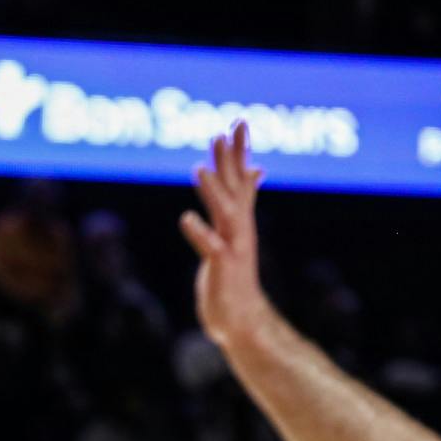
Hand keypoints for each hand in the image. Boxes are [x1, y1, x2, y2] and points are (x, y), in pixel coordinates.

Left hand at [181, 121, 273, 349]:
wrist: (242, 319)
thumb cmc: (234, 278)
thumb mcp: (236, 234)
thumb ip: (242, 202)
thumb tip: (254, 171)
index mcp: (239, 221)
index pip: (241, 179)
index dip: (239, 151)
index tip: (238, 121)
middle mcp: (239, 229)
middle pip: (235, 188)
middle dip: (229, 160)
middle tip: (225, 131)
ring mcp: (233, 247)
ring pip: (225, 214)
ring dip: (213, 191)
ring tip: (199, 169)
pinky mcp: (222, 268)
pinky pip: (210, 247)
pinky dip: (199, 232)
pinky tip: (185, 219)